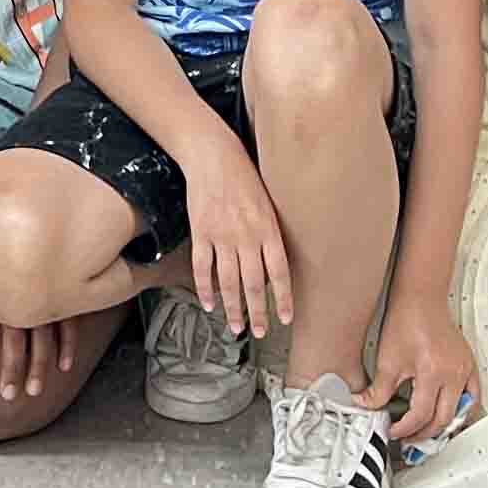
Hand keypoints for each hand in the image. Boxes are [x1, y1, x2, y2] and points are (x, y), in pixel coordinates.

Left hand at [0, 245, 78, 401]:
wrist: (24, 199)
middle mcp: (14, 290)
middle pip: (14, 337)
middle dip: (11, 369)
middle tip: (9, 396)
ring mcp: (40, 289)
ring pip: (43, 334)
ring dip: (39, 365)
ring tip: (35, 391)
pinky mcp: (61, 286)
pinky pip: (69, 318)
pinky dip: (68, 343)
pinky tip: (65, 366)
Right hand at [180, 132, 291, 342]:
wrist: (214, 155)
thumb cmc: (245, 177)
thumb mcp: (268, 204)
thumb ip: (271, 235)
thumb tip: (275, 266)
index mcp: (268, 229)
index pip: (280, 272)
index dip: (283, 298)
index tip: (286, 318)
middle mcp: (247, 236)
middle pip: (254, 284)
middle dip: (258, 313)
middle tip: (261, 332)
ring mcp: (222, 236)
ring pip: (229, 282)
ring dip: (233, 308)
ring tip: (236, 327)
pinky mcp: (201, 233)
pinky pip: (203, 269)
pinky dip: (205, 290)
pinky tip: (209, 304)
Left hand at [367, 294, 476, 450]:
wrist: (421, 298)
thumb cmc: (405, 323)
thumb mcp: (387, 359)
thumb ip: (378, 390)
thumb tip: (365, 406)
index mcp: (433, 373)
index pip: (420, 415)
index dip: (404, 429)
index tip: (392, 430)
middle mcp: (453, 374)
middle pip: (442, 420)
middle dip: (423, 434)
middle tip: (407, 438)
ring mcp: (465, 370)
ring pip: (460, 412)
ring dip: (444, 426)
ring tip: (425, 431)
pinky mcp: (469, 365)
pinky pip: (472, 397)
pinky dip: (462, 411)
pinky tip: (448, 415)